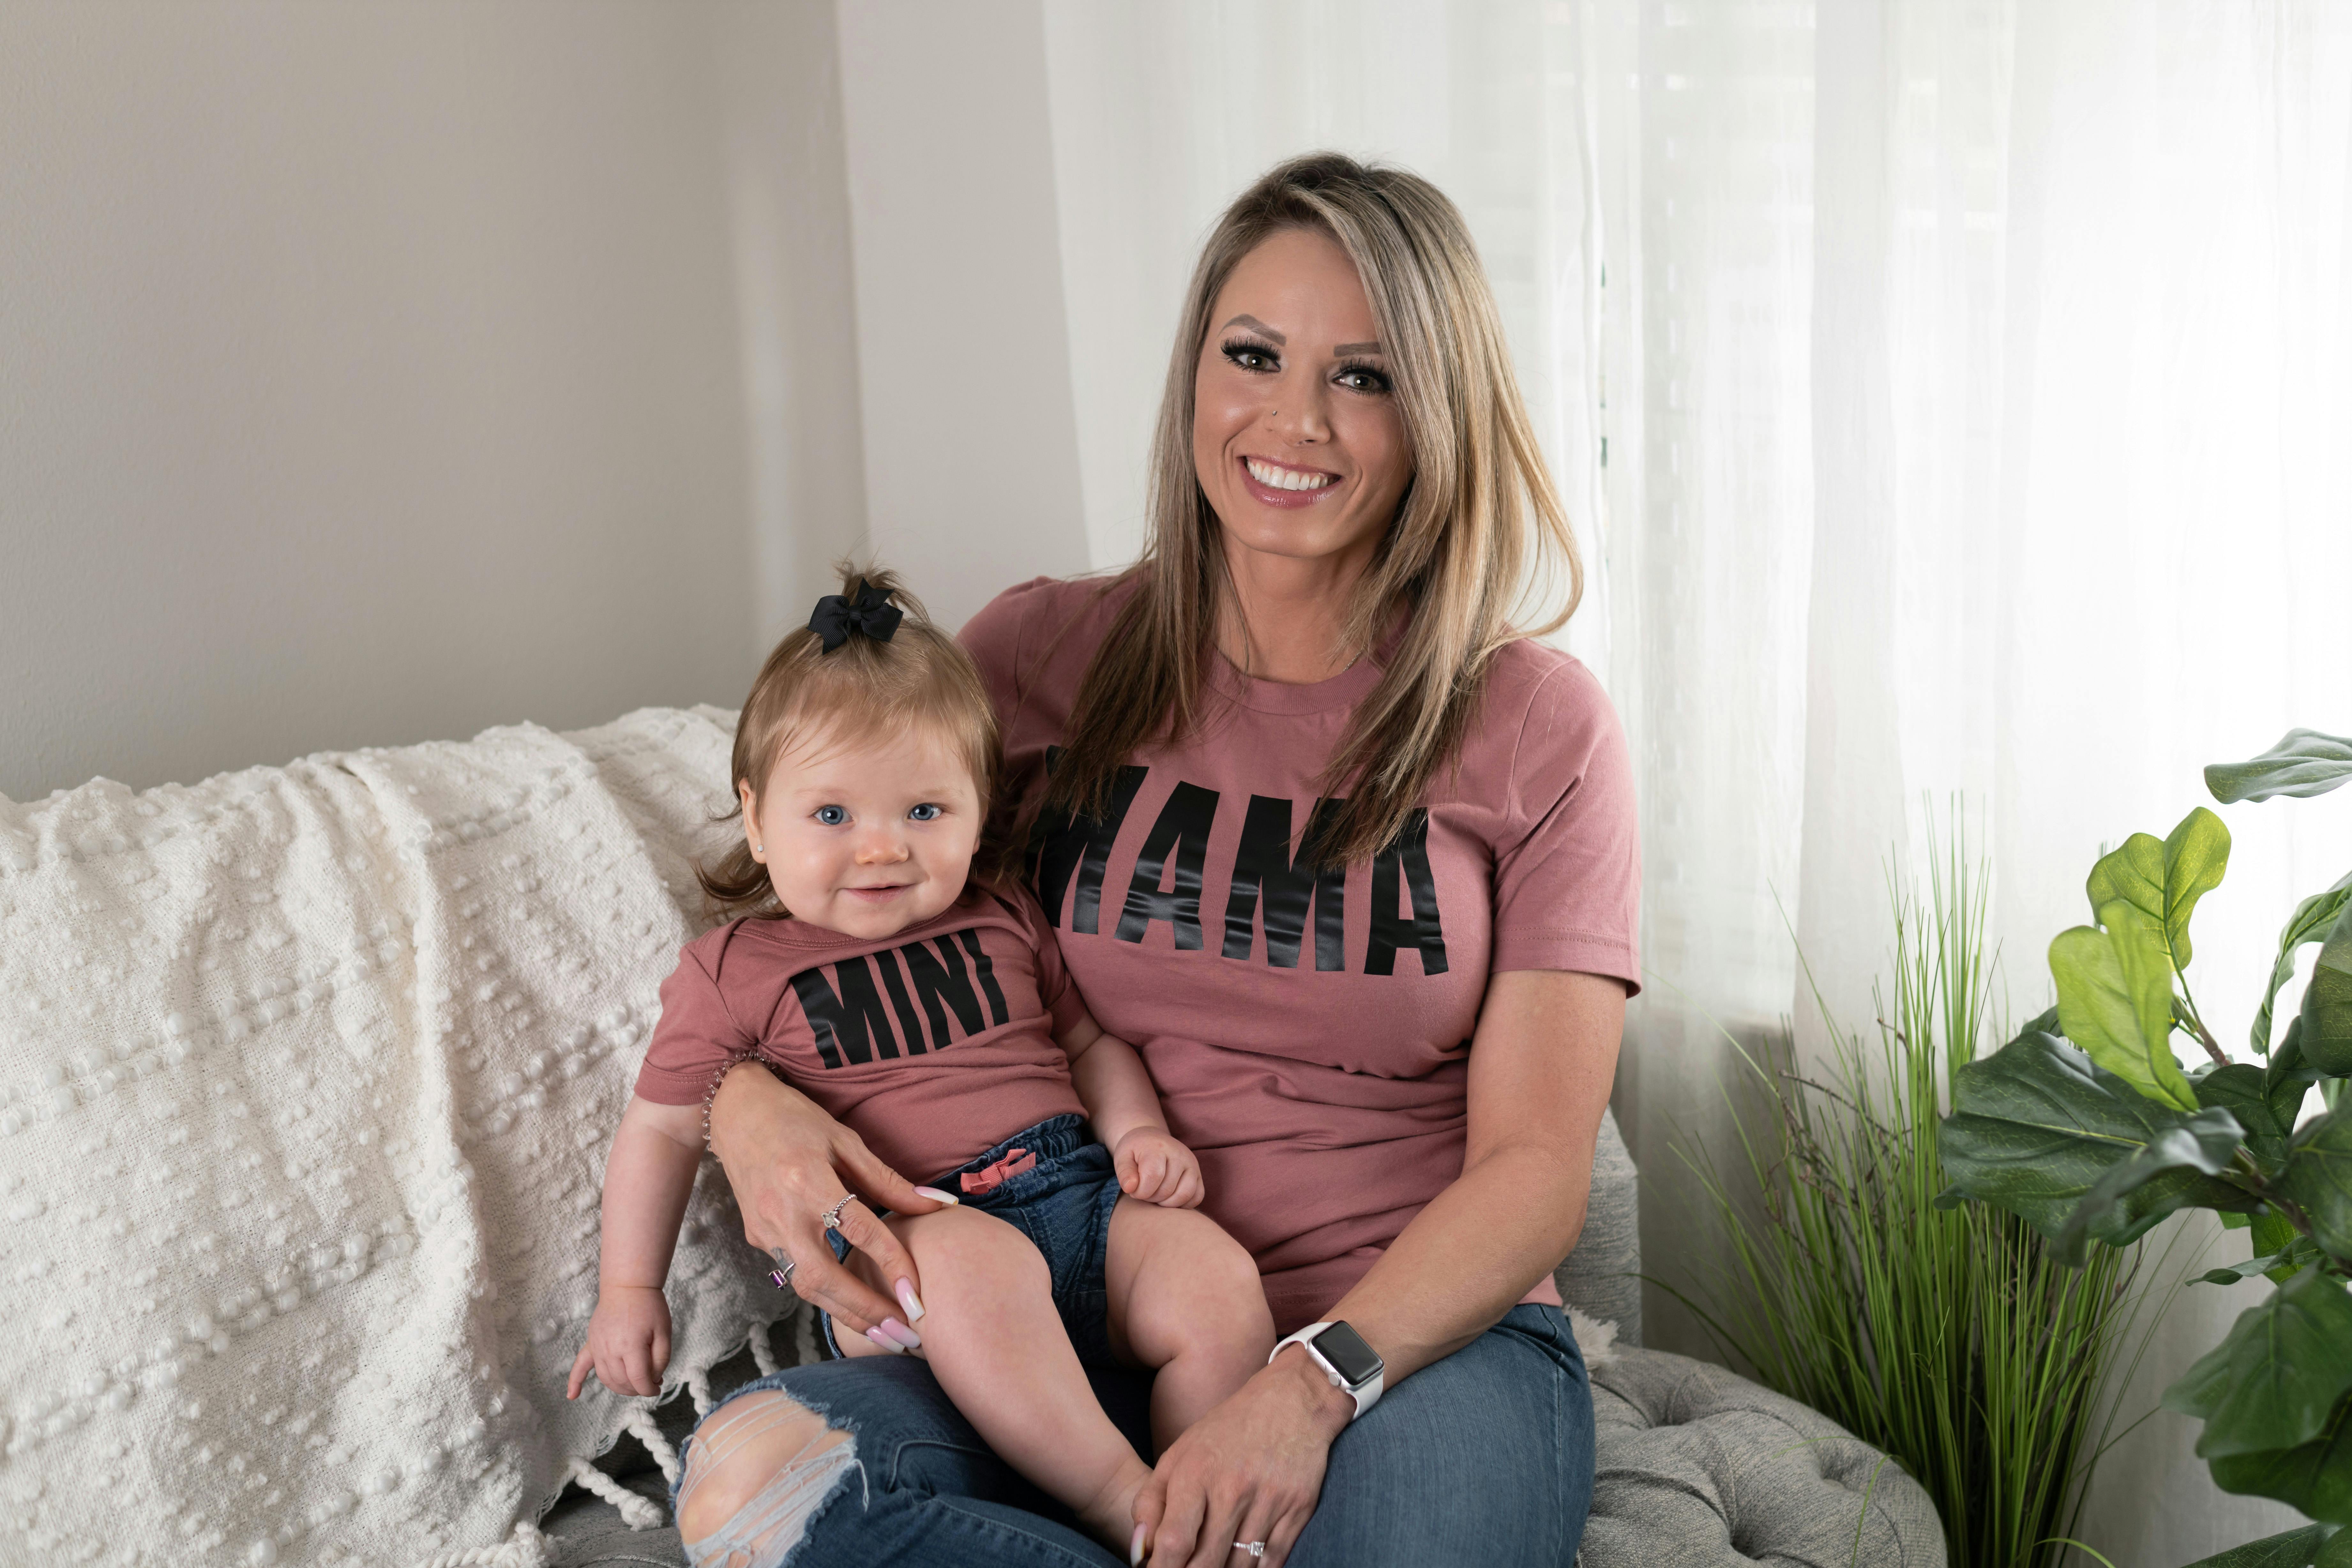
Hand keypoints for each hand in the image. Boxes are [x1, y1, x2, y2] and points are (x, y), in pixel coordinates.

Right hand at [568, 1284, 670, 1398]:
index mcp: (631, 1346)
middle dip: (638, 1388)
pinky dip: (575, 1381)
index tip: (658, 1388)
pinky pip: (580, 1365)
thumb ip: (660, 1360)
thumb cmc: (649, 1308)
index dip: (650, 1389)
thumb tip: (652, 1380)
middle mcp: (610, 1350)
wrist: (628, 1286)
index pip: (638, 1380)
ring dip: (620, 1387)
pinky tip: (572, 1396)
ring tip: (634, 1384)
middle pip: (622, 1382)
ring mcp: (598, 1347)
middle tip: (650, 1382)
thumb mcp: (664, 1333)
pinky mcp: (591, 1343)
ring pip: (606, 1379)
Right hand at [705, 1061, 952, 1339]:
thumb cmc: (796, 1119)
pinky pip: (794, 1274)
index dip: (891, 1264)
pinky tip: (854, 1306)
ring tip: (886, 1334)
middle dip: (866, 1312)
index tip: (918, 1295)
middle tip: (905, 1335)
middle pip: (824, 1278)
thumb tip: (938, 1206)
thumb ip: (889, 1181)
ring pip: (805, 1287)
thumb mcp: (846, 1141)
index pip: (859, 1231)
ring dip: (846, 1314)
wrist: (734, 1110)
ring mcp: (764, 1230)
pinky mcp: (756, 1238)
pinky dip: (826, 1295)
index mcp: (808, 1180)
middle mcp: (782, 1212)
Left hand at [1113, 1126, 1203, 1207]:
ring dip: (1167, 1203)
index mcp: (1158, 1148)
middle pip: (1167, 1190)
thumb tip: (1130, 1188)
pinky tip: (1169, 1199)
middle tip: (1144, 1191)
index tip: (1133, 1190)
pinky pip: (1197, 1196)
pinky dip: (1183, 1204)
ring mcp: (1192, 1164)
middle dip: (1151, 1198)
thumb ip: (1124, 1173)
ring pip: (1185, 1195)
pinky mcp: (1198, 1174)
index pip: (1152, 1177)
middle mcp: (1179, 1154)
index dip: (1140, 1192)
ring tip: (1156, 1195)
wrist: (1151, 1139)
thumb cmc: (1135, 1151)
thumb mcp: (1123, 1157)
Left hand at [1135, 1347, 1352, 1566]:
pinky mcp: (1298, 1509)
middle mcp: (1232, 1489)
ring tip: (1212, 1566)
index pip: (1173, 1541)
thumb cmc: (1228, 1429)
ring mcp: (1268, 1501)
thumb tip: (1139, 1552)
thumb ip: (1150, 1501)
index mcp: (1195, 1473)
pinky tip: (1241, 1564)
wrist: (1292, 1399)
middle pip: (1206, 1562)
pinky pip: (1272, 1561)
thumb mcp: (1179, 1453)